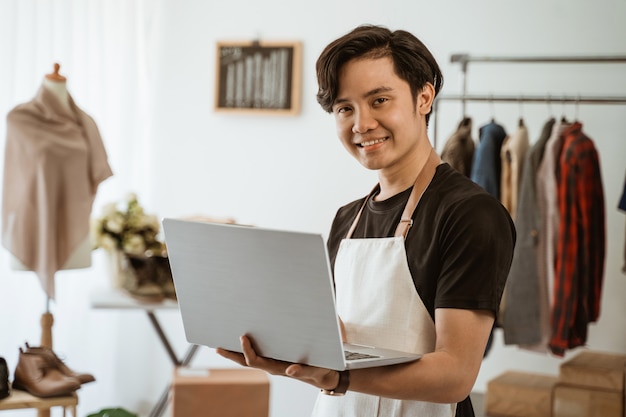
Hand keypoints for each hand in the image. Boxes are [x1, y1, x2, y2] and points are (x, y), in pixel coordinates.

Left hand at [216, 335, 339, 389]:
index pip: (256, 361)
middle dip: (231, 354)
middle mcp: (272, 365)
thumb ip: (303, 370)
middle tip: (217, 347)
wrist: (326, 374)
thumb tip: (289, 370)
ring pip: (250, 358)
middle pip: (247, 361)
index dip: (247, 350)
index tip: (243, 337)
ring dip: (235, 352)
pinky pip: (258, 354)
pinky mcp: (276, 358)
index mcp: (278, 368)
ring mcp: (273, 362)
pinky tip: (241, 342)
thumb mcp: (315, 370)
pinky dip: (246, 349)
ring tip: (222, 344)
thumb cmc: (321, 370)